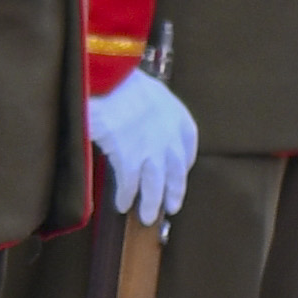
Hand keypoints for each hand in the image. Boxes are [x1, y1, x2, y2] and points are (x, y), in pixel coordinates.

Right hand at [84, 63, 196, 220]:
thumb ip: (152, 109)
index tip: (180, 172)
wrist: (108, 82)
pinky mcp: (130, 159)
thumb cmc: (122, 80)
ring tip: (147, 217)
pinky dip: (126, 196)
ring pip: (155, 185)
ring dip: (151, 203)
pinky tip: (122, 205)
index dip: (185, 162)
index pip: (188, 144)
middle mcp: (169, 137)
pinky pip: (129, 184)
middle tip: (172, 207)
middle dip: (174, 192)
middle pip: (176, 172)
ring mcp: (151, 151)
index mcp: (177, 116)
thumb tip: (142, 122)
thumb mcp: (148, 90)